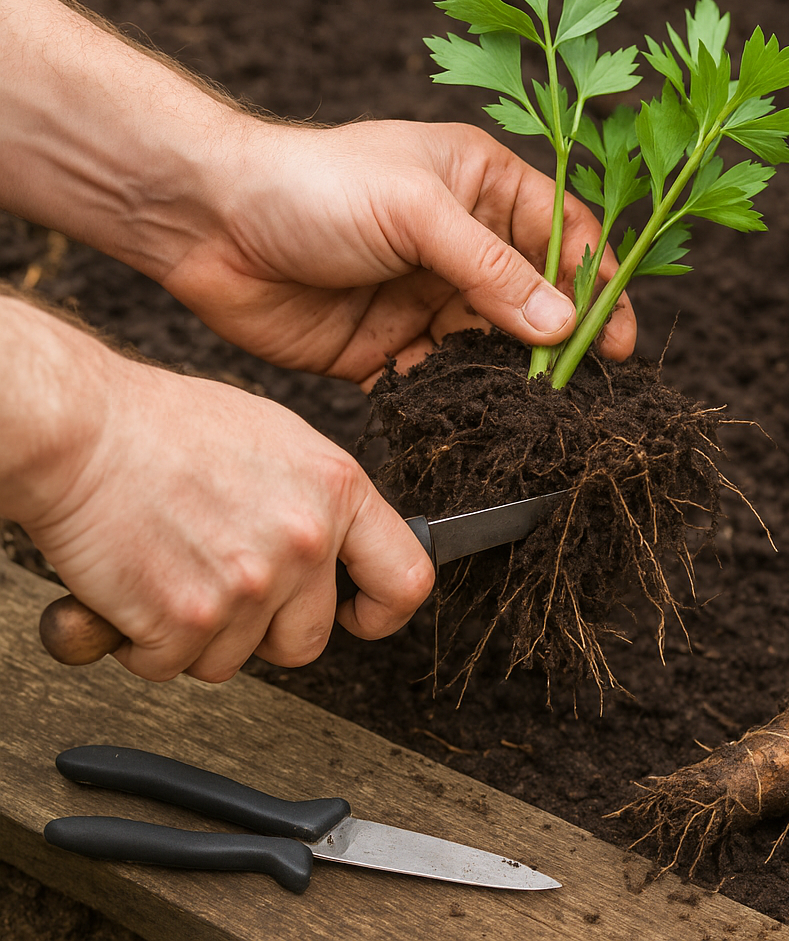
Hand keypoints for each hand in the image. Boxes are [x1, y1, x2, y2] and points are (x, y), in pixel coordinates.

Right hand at [7, 312, 433, 681]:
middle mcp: (304, 542)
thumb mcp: (277, 441)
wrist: (79, 429)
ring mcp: (248, 585)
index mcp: (338, 491)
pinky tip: (133, 589)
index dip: (384, 612)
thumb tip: (344, 544)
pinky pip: (170, 664)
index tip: (359, 617)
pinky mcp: (184, 620)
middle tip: (221, 589)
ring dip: (196, 634)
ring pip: (231, 659)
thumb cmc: (162, 427)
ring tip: (169, 570)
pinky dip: (142, 642)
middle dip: (262, 632)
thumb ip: (318, 499)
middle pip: (307, 641)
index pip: (405, 578)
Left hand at [158, 118, 635, 386]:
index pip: (564, 235)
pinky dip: (457, 399)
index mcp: (480, 186)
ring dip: (513, 376)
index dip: (597, 282)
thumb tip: (563, 325)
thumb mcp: (415, 210)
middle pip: (537, 299)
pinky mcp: (389, 349)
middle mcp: (461, 244)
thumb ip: (492, 270)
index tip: (616, 336)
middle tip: (583, 385)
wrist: (203, 224)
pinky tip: (465, 411)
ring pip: (495, 348)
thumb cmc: (309, 185)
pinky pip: (441, 382)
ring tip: (532, 407)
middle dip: (560, 340)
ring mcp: (426, 299)